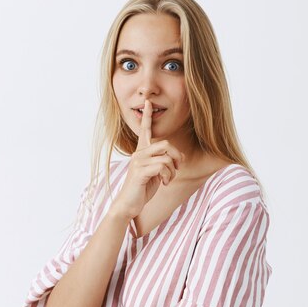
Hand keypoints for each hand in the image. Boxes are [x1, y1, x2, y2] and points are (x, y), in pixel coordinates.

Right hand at [111, 99, 184, 218]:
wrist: (128, 204)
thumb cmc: (142, 189)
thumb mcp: (155, 173)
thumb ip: (163, 162)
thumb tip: (179, 158)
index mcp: (141, 152)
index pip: (145, 130)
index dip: (147, 116)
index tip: (148, 102)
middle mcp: (138, 154)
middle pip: (166, 144)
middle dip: (177, 157)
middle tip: (177, 169)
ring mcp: (138, 162)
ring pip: (166, 156)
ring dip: (173, 170)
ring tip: (168, 179)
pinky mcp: (140, 171)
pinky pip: (163, 166)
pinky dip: (168, 176)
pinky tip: (164, 183)